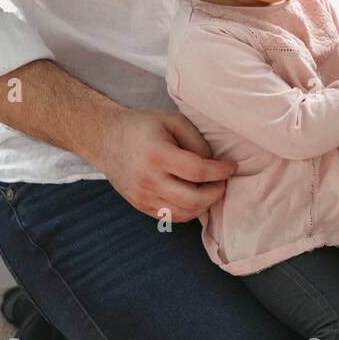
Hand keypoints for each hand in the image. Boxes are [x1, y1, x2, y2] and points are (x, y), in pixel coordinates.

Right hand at [91, 109, 236, 222]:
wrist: (106, 140)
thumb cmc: (143, 127)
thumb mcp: (173, 121)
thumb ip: (197, 141)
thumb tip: (214, 163)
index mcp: (157, 155)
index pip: (198, 172)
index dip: (221, 171)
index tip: (232, 166)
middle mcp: (148, 180)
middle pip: (193, 199)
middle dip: (216, 192)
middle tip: (222, 181)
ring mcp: (143, 197)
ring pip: (184, 214)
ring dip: (204, 205)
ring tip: (210, 189)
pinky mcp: (141, 206)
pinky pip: (172, 217)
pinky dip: (189, 210)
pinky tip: (196, 196)